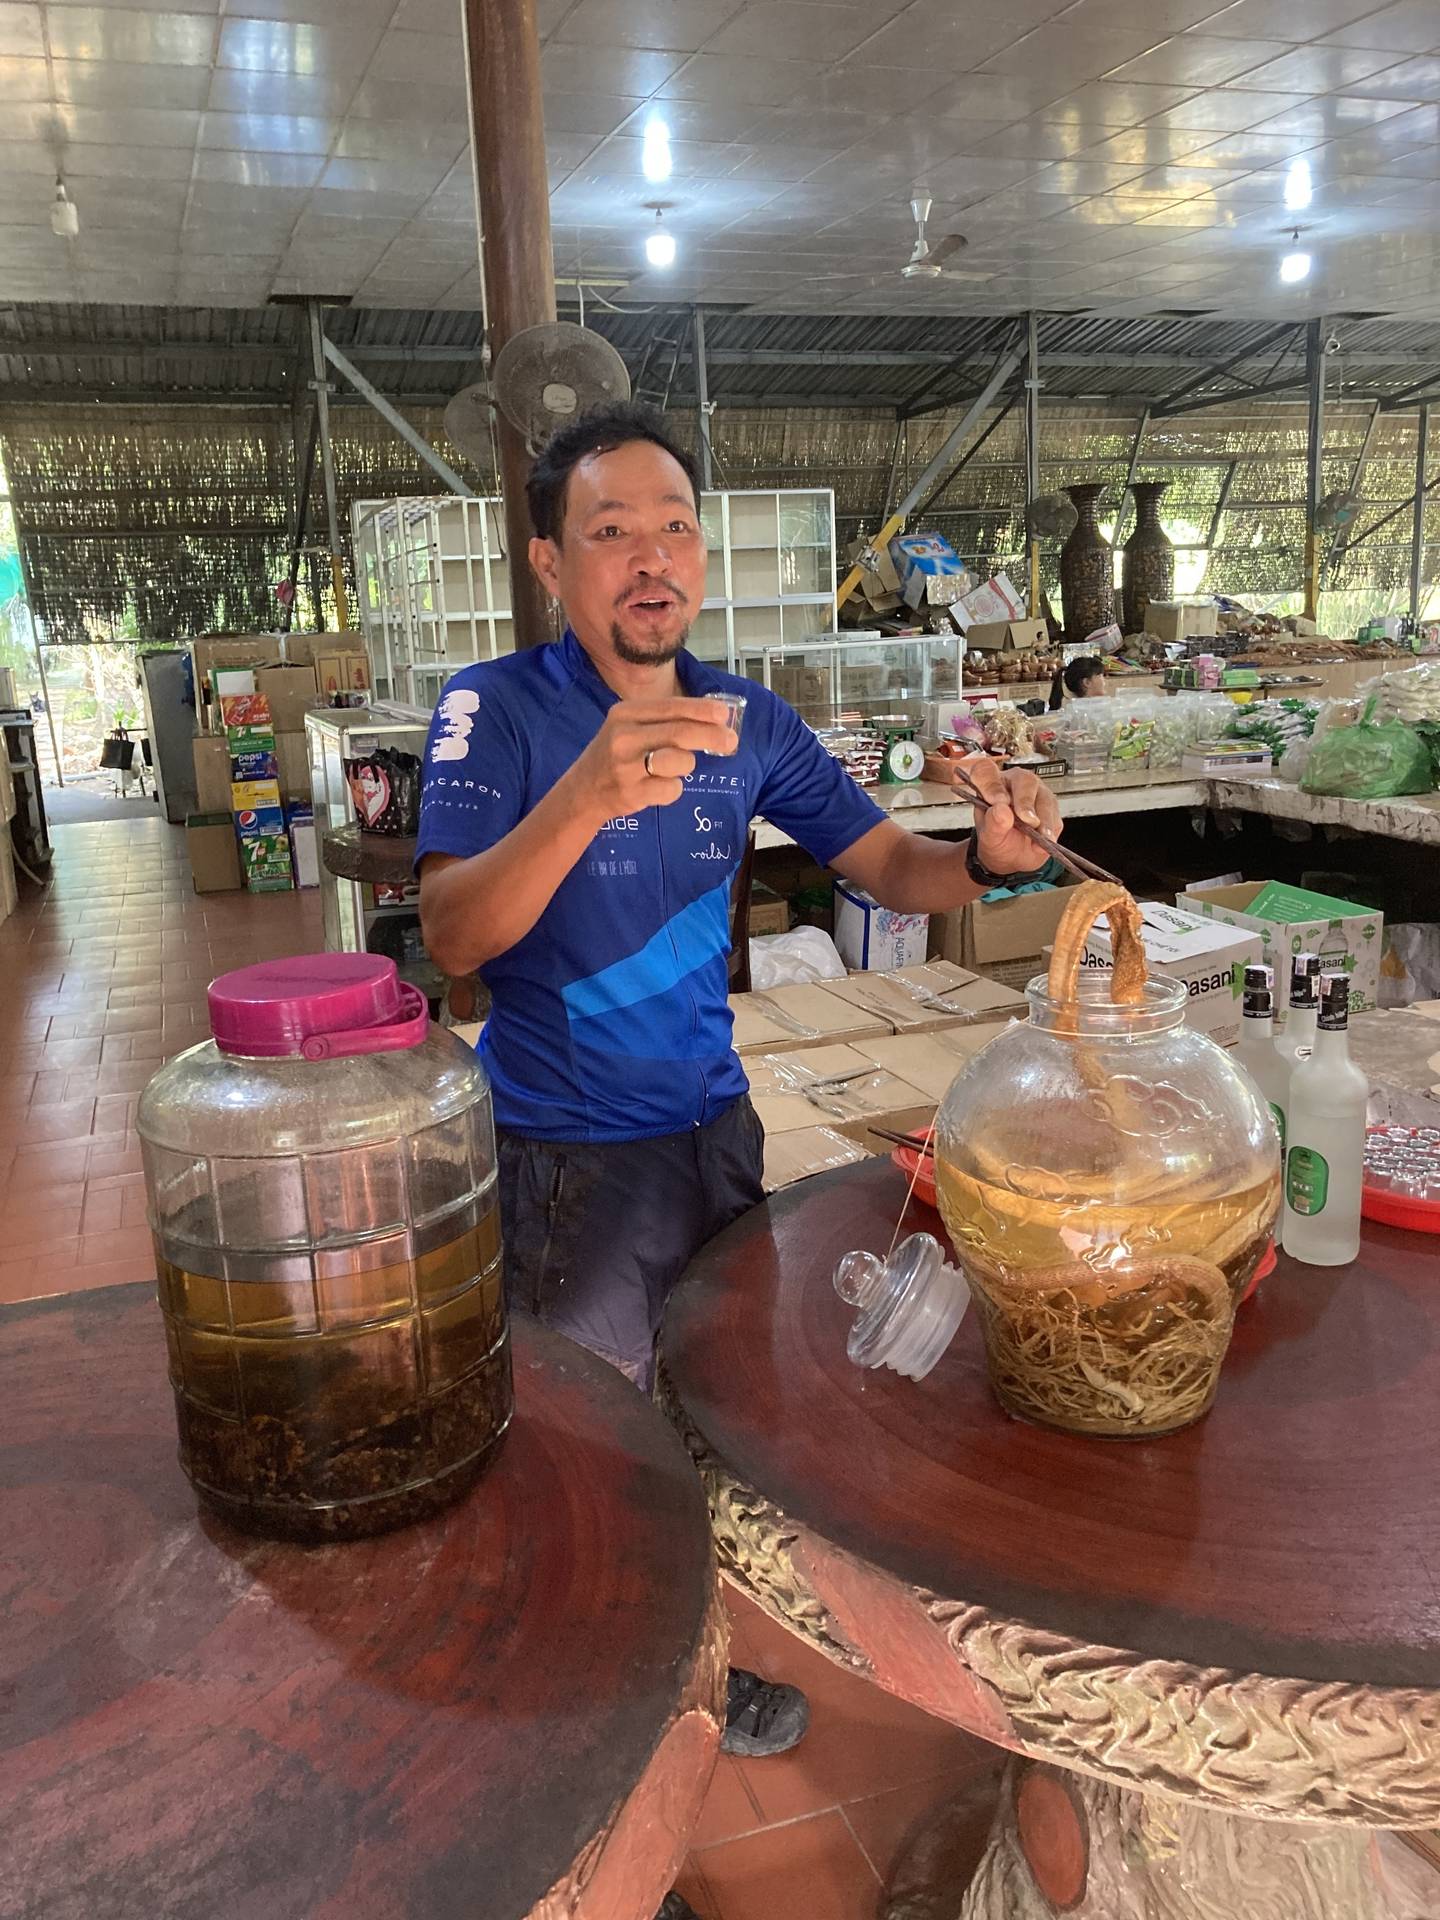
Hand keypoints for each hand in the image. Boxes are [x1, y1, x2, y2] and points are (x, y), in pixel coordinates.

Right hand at [568, 697, 736, 822]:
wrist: (583, 791)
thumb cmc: (617, 755)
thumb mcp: (631, 727)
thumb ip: (665, 721)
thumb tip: (716, 718)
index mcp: (625, 713)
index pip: (671, 707)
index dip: (701, 710)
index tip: (724, 715)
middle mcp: (623, 737)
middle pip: (680, 733)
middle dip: (711, 736)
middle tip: (730, 741)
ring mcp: (625, 766)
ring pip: (680, 762)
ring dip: (685, 766)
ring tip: (668, 769)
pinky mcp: (631, 793)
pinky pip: (673, 789)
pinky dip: (672, 789)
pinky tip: (655, 787)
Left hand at [953, 753, 1063, 873]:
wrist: (1012, 857)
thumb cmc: (997, 839)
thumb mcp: (989, 836)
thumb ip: (992, 823)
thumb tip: (1001, 811)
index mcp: (992, 784)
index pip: (986, 771)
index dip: (991, 783)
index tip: (997, 802)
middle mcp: (1015, 784)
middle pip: (1025, 780)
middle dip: (1026, 801)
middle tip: (1026, 820)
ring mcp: (1035, 793)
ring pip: (1044, 797)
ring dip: (1043, 819)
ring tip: (1039, 837)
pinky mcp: (1050, 807)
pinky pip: (1055, 814)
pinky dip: (1051, 829)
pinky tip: (1044, 841)